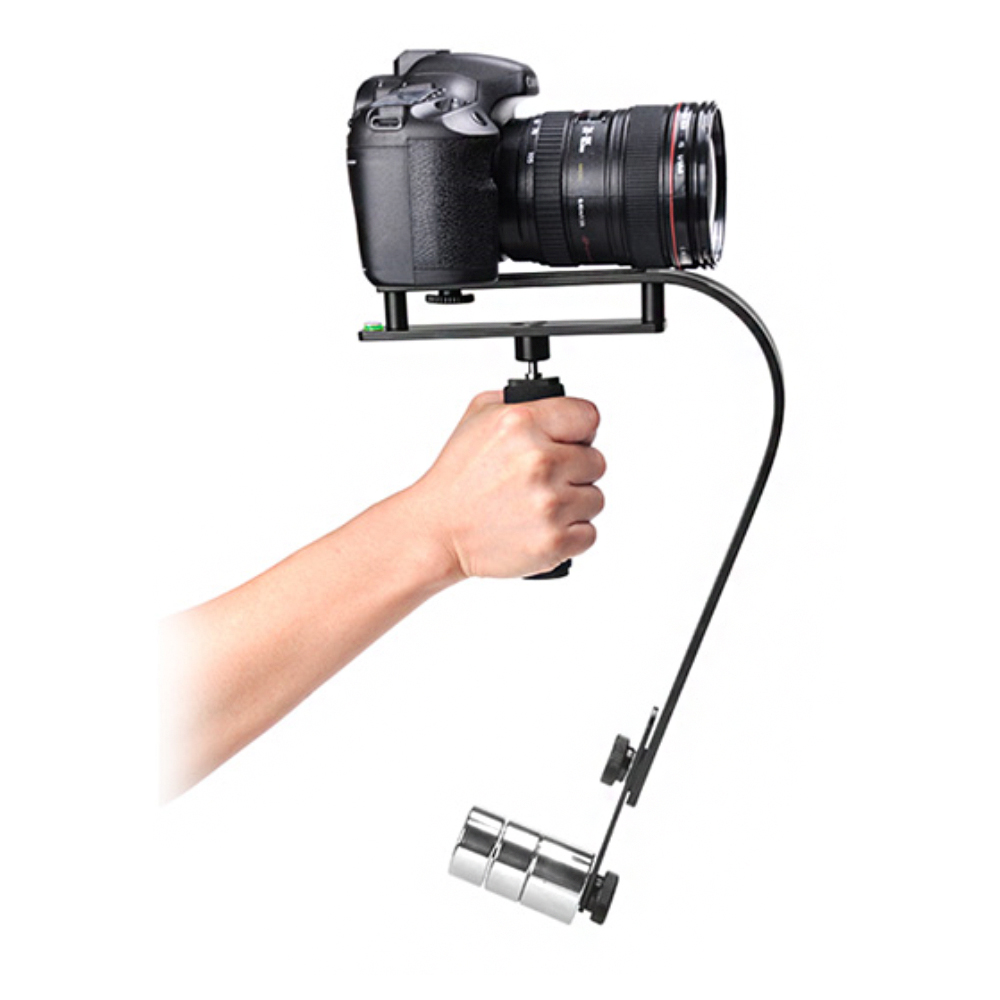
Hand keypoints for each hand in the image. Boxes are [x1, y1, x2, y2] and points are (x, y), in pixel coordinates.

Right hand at [405, 390, 605, 578]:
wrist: (437, 530)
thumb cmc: (456, 479)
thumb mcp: (477, 417)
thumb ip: (519, 401)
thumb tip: (552, 400)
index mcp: (522, 423)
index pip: (589, 416)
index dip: (579, 431)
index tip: (571, 441)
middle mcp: (538, 461)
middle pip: (596, 461)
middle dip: (573, 470)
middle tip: (543, 479)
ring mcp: (549, 503)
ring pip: (595, 498)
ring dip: (573, 503)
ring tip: (539, 504)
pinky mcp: (554, 541)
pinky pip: (589, 533)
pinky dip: (569, 533)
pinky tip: (541, 525)